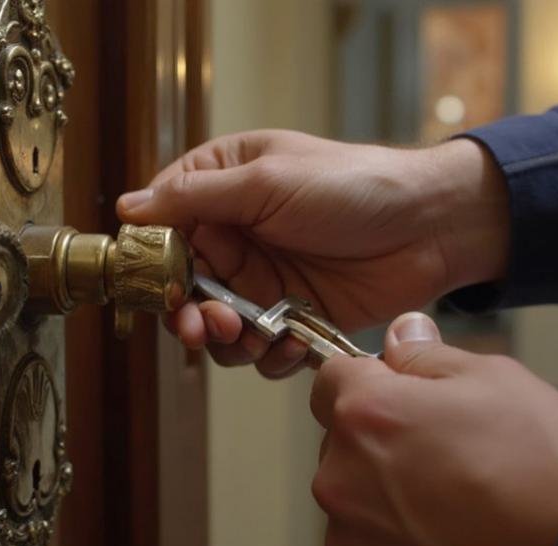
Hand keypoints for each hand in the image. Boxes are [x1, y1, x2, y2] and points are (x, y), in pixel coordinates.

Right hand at [116, 130, 508, 377]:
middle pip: (182, 287)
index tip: (151, 284)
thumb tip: (129, 207)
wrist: (428, 226)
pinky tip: (287, 344)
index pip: (163, 225)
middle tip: (201, 324)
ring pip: (216, 325)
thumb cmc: (352, 184)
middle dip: (186, 312)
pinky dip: (266, 354)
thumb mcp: (268, 179)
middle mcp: (236, 235)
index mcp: (223, 187)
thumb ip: (195, 197)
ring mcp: (262, 278)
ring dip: (224, 338)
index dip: (152, 259)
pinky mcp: (291, 315)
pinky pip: (258, 348)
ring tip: (245, 332)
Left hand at [310, 313, 557, 545]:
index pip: (331, 374)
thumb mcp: (491, 377)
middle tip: (440, 438)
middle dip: (378, 427)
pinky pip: (362, 529)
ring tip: (450, 483)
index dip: (368, 374)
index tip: (396, 385)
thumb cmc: (544, 467)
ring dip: (382, 478)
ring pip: (351, 482)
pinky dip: (391, 524)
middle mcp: (342, 473)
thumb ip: (426, 354)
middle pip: (341, 431)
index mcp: (367, 412)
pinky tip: (443, 519)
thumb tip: (402, 335)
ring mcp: (351, 528)